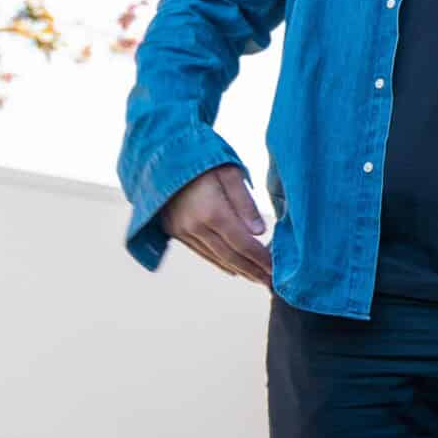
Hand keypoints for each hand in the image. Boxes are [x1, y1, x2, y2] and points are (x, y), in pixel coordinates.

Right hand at [159, 164, 271, 286]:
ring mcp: (182, 230)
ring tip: (257, 279)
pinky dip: (219, 263)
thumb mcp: (230, 173)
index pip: (243, 243)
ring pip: (215, 257)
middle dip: (253, 271)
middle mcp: (195, 226)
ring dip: (238, 270)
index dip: (261, 259)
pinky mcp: (174, 231)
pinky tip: (233, 269)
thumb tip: (259, 233)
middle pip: (230, 256)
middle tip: (271, 284)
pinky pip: (201, 252)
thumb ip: (245, 204)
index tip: (277, 271)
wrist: (161, 154)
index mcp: (212, 211)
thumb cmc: (202, 157)